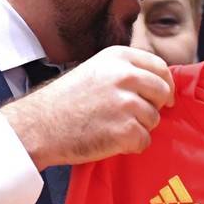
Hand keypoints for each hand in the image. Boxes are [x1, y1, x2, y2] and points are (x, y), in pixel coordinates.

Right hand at [0, 46, 174, 170]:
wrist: (38, 125)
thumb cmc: (66, 100)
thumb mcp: (96, 70)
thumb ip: (126, 71)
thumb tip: (159, 82)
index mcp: (119, 57)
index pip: (160, 67)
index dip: (165, 84)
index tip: (162, 96)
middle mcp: (125, 76)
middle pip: (163, 92)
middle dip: (155, 106)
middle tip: (137, 116)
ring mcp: (126, 103)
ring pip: (154, 119)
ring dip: (140, 127)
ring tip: (113, 127)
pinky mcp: (125, 130)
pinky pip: (144, 141)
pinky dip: (132, 145)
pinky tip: (111, 140)